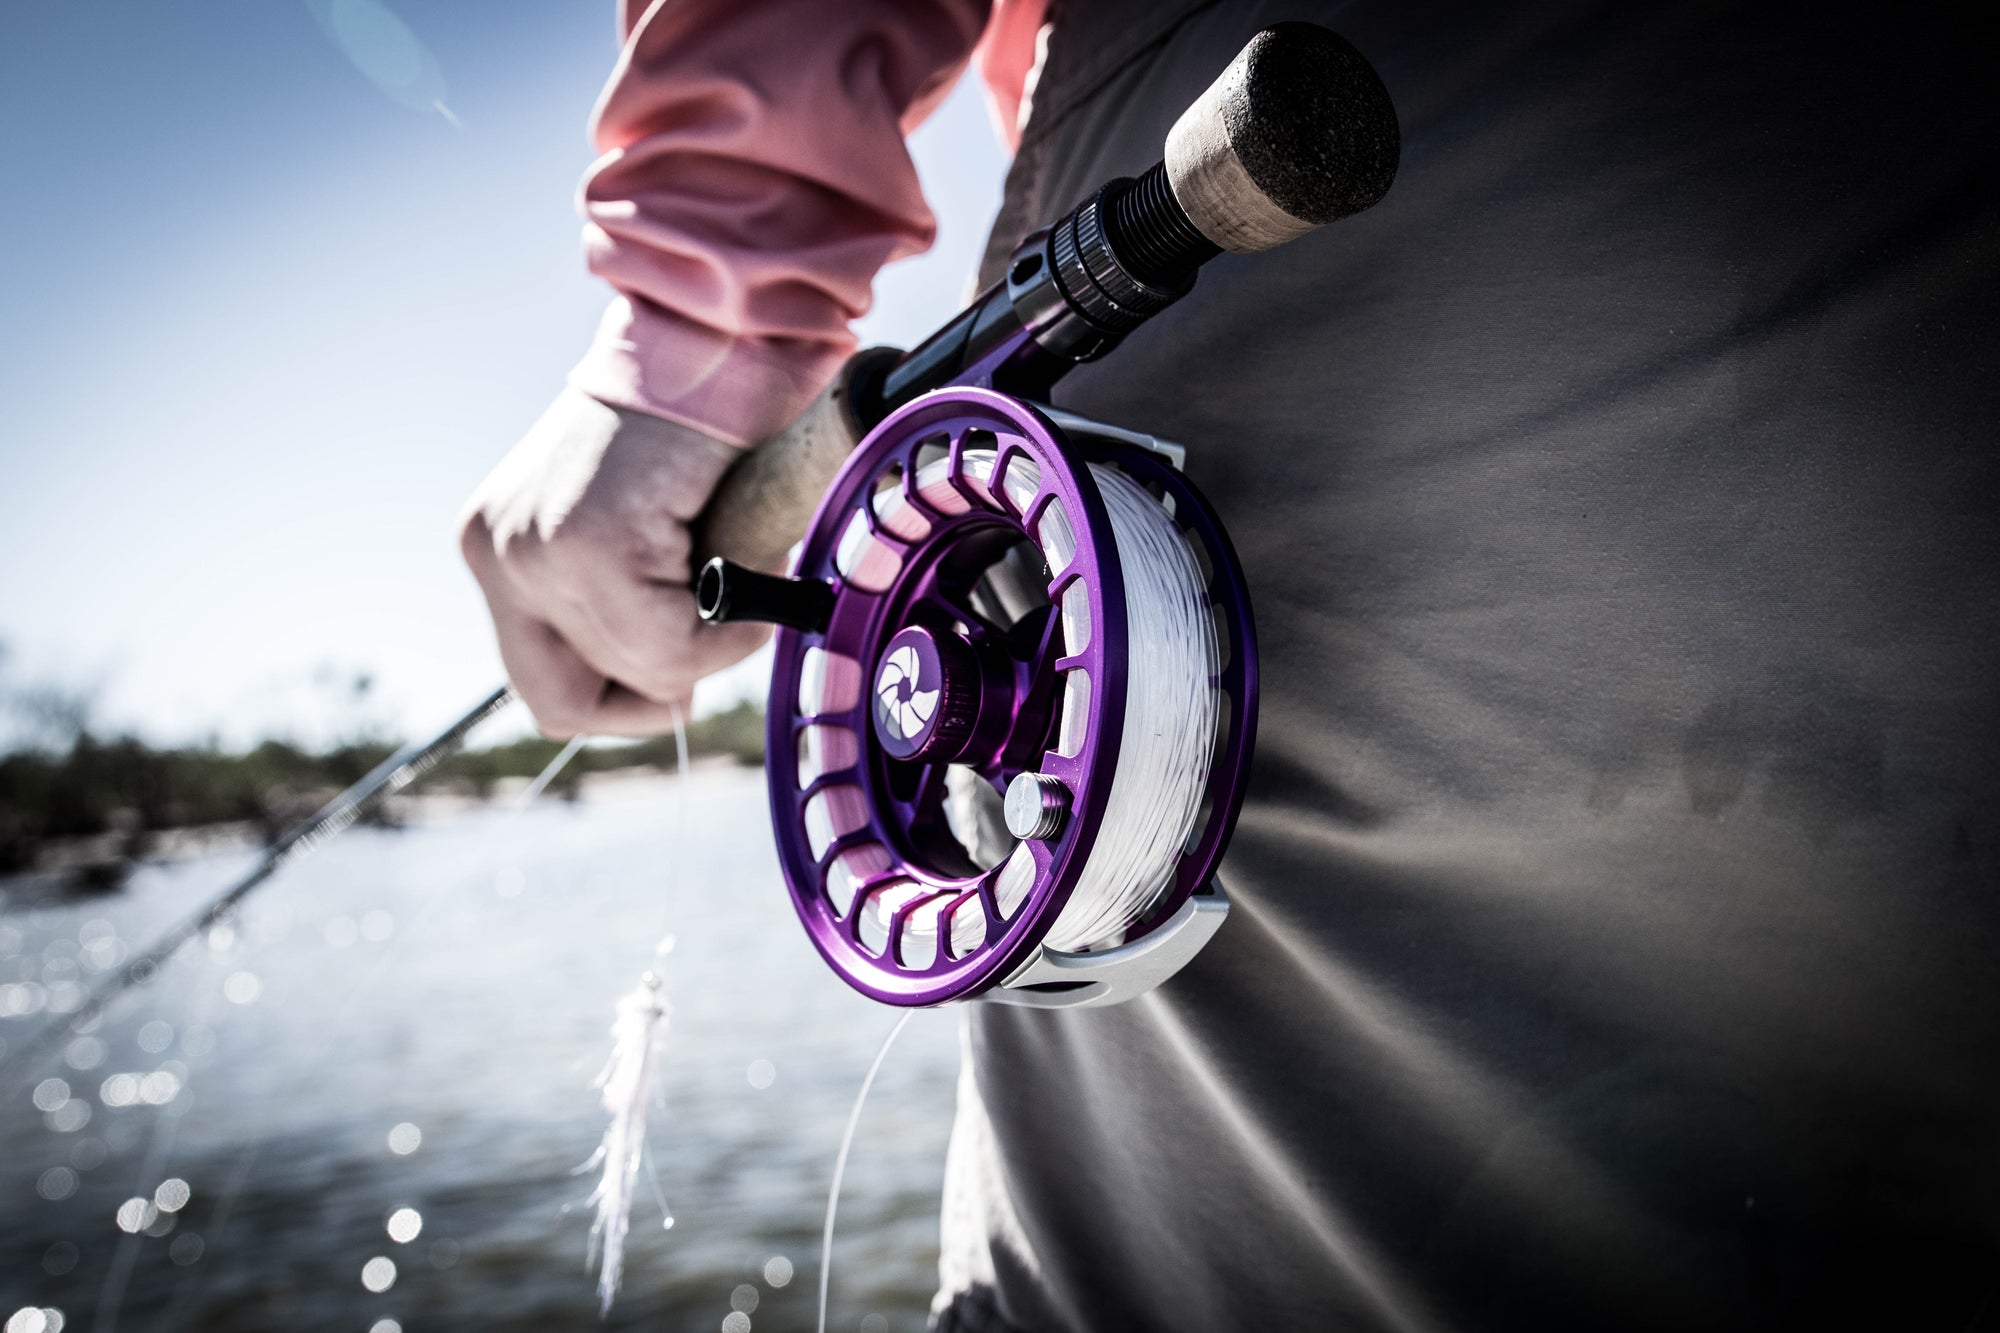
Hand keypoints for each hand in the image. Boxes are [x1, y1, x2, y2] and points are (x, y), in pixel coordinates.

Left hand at [459, 388, 769, 736]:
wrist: (722, 337)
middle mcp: (495, 551)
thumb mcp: (630, 528)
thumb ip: (617, 607)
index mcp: (494, 546)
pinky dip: (733, 626)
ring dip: (710, 644)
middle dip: (650, 691)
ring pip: (634, 673)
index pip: (538, 685)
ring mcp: (534, 551)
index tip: (678, 661)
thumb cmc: (699, 429)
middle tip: (708, 639)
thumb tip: (664, 696)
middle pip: (560, 704)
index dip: (616, 696)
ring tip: (740, 568)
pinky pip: (673, 646)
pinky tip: (751, 558)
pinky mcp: (590, 546)